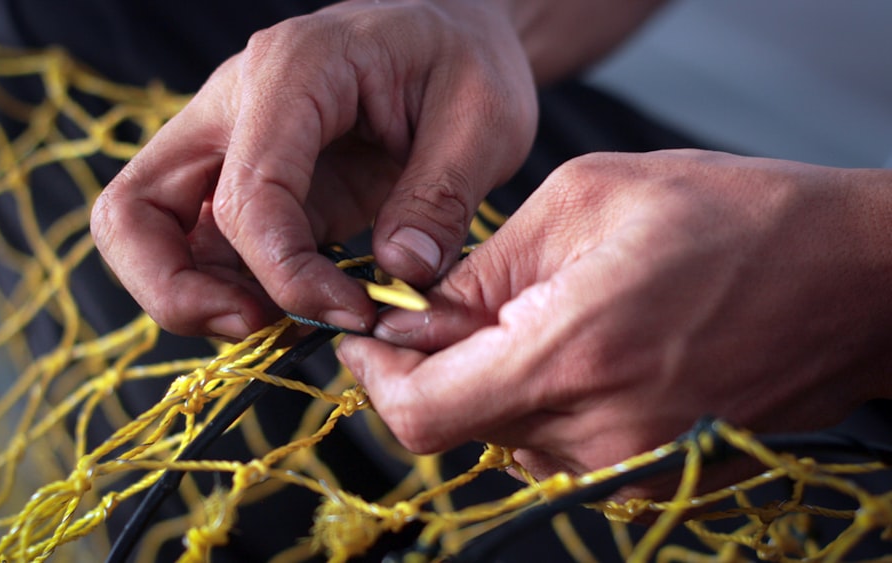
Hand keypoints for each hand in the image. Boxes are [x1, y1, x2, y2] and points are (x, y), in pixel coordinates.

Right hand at [90, 0, 538, 337]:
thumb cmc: (466, 61)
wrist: (452, 34)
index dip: (287, 276)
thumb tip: (397, 274)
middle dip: (177, 293)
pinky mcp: (242, 180)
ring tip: (287, 324)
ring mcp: (227, 143)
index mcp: (292, 72)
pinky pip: (199, 245)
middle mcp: (232, 104)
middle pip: (134, 211)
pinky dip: (230, 288)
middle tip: (259, 328)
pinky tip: (297, 305)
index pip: (244, 196)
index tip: (353, 313)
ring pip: (150, 234)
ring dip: (199, 297)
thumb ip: (440, 197)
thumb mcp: (485, 118)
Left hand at [338, 150, 891, 495]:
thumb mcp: (585, 201)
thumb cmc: (735, 219)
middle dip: (436, 367)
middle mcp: (596, 433)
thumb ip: (482, 269)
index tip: (367, 341)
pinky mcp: (652, 473)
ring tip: (544, 314)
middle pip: (459, 425)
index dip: (375, 380)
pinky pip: (558, 445)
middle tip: (455, 308)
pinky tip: (581, 344)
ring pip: (505, 434)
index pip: (422, 414)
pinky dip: (542, 399)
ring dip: (494, 379)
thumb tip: (418, 315)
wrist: (852, 277)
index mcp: (569, 356)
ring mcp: (628, 464)